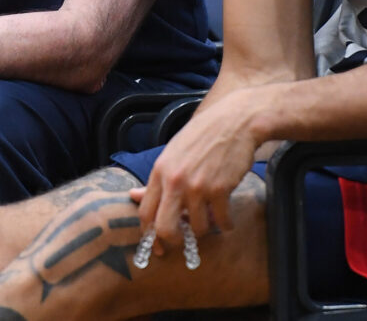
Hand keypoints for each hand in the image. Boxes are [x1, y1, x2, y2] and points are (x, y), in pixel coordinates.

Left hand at [131, 89, 261, 252]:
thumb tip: (134, 196)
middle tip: (183, 241)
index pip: (145, 212)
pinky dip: (226, 224)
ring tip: (211, 219)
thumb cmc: (201, 136)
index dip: (149, 234)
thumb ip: (156, 179)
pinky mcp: (220, 189)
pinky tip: (227, 219)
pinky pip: (221, 221)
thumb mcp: (172, 153)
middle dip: (173, 241)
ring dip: (206, 229)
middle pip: (164, 228)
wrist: (233, 121)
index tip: (157, 245)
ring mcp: (198, 186)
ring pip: (197, 228)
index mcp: (160, 172)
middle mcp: (175, 181)